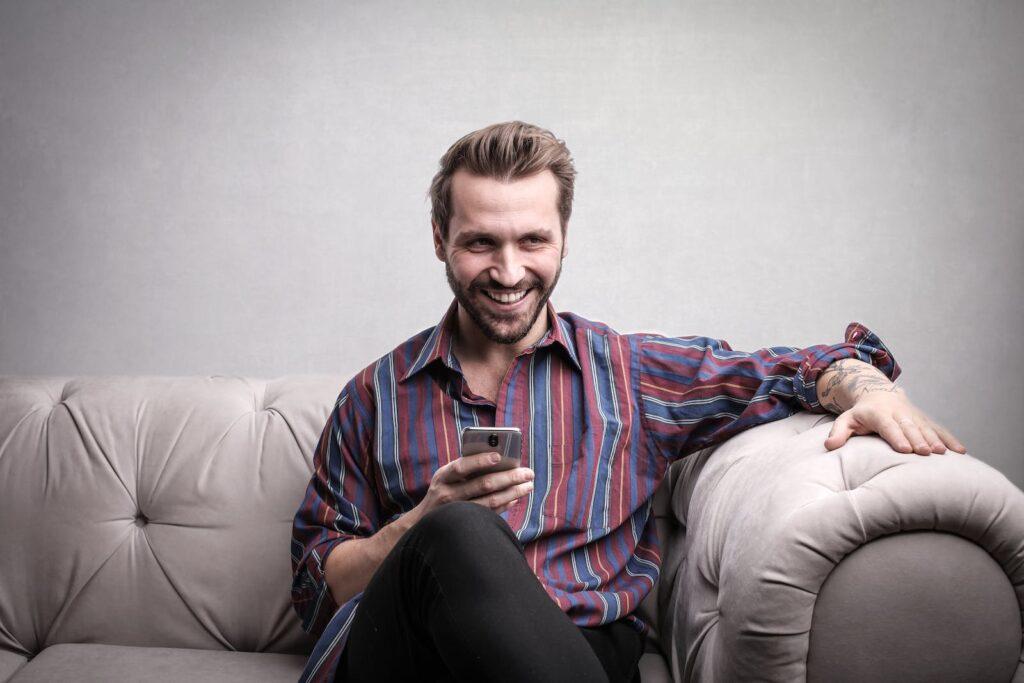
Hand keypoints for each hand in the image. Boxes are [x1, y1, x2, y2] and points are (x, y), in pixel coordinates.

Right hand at [411, 452, 534, 522]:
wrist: (423, 521)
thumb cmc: (441, 490)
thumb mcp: (445, 476)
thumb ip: (464, 468)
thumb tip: (498, 459)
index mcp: (443, 476)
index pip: (462, 466)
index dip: (480, 461)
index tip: (499, 456)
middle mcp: (449, 494)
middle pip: (483, 484)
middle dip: (509, 477)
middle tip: (528, 473)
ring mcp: (458, 511)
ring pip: (490, 501)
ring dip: (513, 492)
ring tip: (528, 485)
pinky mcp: (466, 524)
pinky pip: (490, 513)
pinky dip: (505, 504)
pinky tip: (516, 497)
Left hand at [824, 389, 966, 455]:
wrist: (878, 394)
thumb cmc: (861, 414)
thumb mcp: (846, 419)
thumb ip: (838, 432)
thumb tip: (829, 445)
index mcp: (878, 413)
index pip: (887, 425)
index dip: (896, 436)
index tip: (905, 449)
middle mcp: (898, 412)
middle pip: (909, 426)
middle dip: (918, 439)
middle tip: (925, 453)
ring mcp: (914, 415)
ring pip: (925, 427)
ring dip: (934, 439)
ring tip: (941, 453)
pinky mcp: (925, 419)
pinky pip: (939, 428)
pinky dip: (949, 438)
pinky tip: (960, 451)